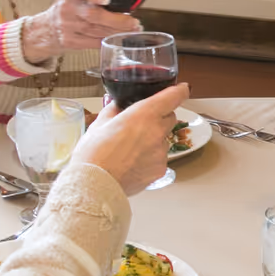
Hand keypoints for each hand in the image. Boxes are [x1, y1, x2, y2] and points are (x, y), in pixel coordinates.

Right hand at [24, 0, 140, 61]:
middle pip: (92, 14)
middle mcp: (66, 6)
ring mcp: (66, 25)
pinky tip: (121, 37)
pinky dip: (110, 39)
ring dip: (118, 30)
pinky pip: (94, 42)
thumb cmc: (74, 2)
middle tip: (134, 21)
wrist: (50, 26)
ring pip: (96, 30)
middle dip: (117, 20)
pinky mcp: (70, 41)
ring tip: (133, 28)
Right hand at [68, 83, 190, 194]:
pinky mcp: (161, 170)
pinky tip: (131, 162)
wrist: (94, 186)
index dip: (179, 91)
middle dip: (160, 117)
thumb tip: (118, 105)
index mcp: (144, 114)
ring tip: (129, 149)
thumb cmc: (93, 155)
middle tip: (141, 123)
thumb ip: (114, 110)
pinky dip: (150, 158)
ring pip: (164, 140)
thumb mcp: (99, 124)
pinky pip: (160, 158)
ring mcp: (161, 153)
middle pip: (170, 117)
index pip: (173, 96)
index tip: (181, 89)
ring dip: (153, 140)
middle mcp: (157, 132)